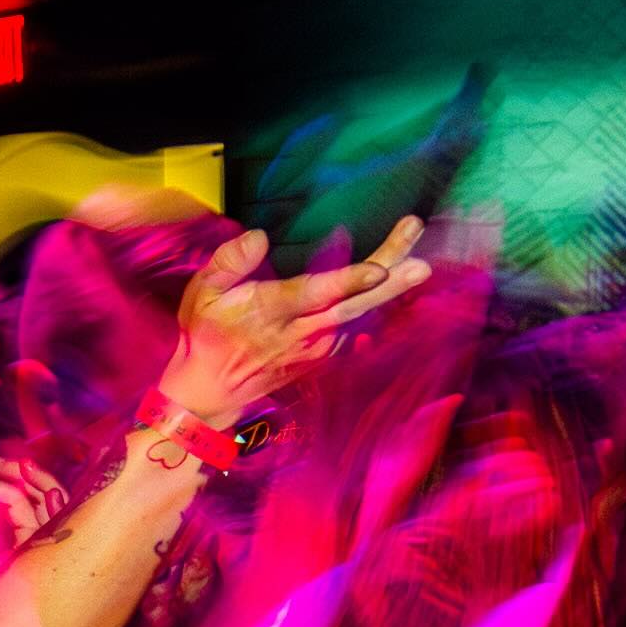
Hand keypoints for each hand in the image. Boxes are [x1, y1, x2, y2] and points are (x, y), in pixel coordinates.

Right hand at [155, 218, 428, 427]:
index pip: (315, 296)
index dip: (348, 282)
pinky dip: (378, 303)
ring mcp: (317, 347)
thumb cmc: (206, 333)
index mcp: (271, 312)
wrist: (212, 390)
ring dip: (391, 287)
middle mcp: (301, 333)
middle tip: (422, 262)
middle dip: (389, 282)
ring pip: (359, 314)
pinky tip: (397, 277)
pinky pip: (356, 324)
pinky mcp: (325, 354)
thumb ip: (230, 261)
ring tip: (417, 258)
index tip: (378, 270)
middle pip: (352, 305)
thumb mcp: (203, 292)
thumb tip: (260, 236)